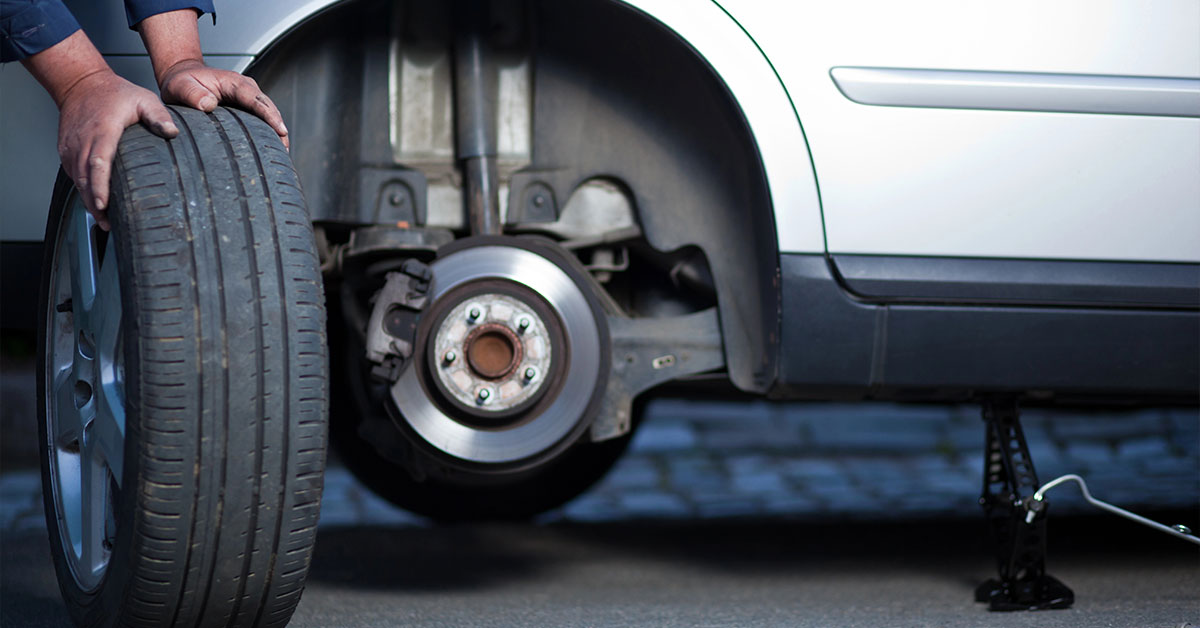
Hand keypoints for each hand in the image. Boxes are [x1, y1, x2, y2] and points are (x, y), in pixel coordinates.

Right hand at [22, 30, 178, 230]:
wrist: (82, 84)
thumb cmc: (116, 94)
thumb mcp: (143, 99)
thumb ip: (158, 115)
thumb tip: (173, 133)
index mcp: (103, 131)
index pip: (98, 162)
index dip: (99, 185)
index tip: (103, 204)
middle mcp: (83, 141)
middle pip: (85, 178)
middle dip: (94, 202)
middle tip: (108, 224)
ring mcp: (71, 147)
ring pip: (77, 179)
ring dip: (88, 200)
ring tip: (103, 220)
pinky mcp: (66, 151)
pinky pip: (72, 174)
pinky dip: (82, 190)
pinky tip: (94, 203)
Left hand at [157, 59, 288, 147]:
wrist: (182, 76)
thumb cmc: (182, 81)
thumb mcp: (181, 86)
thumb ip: (192, 94)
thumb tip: (209, 105)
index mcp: (234, 82)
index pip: (256, 99)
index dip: (270, 116)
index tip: (281, 131)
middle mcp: (246, 88)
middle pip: (269, 108)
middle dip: (279, 128)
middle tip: (284, 150)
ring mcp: (248, 98)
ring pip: (269, 115)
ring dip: (276, 132)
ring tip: (281, 154)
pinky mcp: (247, 108)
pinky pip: (261, 119)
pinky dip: (268, 132)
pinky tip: (269, 149)